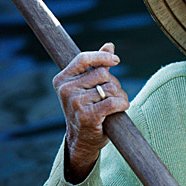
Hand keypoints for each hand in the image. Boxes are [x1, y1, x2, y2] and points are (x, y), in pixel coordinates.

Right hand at [53, 42, 128, 182]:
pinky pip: (113, 102)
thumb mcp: (89, 86)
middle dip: (114, 83)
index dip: (102, 56)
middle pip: (102, 74)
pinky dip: (122, 104)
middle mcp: (66, 90)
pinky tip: (121, 108)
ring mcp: (75, 103)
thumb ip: (97, 65)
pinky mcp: (87, 116)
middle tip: (112, 95)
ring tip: (114, 105)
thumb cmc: (88, 109)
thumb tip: (110, 45)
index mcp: (63, 79)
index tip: (116, 60)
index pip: (83, 58)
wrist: (82, 140)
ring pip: (110, 88)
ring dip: (120, 96)